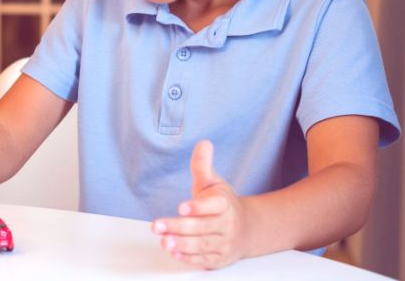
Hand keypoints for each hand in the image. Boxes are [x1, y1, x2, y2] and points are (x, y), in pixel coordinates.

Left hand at [151, 140, 247, 268]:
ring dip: (182, 245)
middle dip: (179, 228)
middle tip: (157, 226)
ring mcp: (224, 244)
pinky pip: (204, 260)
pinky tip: (174, 254)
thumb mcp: (213, 183)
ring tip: (164, 242)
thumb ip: (203, 165)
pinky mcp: (219, 259)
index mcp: (225, 204)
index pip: (214, 206)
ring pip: (202, 245)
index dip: (198, 207)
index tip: (181, 207)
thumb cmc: (223, 204)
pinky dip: (190, 258)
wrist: (248, 230)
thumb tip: (203, 143)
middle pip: (203, 228)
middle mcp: (227, 225)